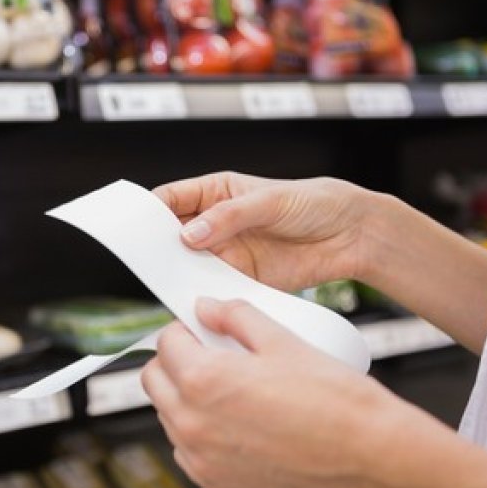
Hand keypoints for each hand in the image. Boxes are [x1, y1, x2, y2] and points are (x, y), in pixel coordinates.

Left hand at [141, 297, 397, 487]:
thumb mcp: (284, 340)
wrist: (373, 458)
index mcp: (204, 382)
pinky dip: (201, 435)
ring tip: (228, 390)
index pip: (165, 343)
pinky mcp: (220, 487)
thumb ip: (236, 317)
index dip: (183, 330)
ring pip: (170, 418)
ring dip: (185, 399)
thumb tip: (210, 308)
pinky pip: (190, 454)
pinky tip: (236, 424)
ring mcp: (204, 462)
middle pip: (155, 381)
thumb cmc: (336, 403)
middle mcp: (194, 426)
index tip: (200, 330)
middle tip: (207, 354)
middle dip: (175, 362)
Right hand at [154, 171, 376, 291]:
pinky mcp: (242, 277)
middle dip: (159, 245)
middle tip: (147, 256)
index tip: (135, 224)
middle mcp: (216, 223)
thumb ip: (228, 217)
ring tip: (170, 278)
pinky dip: (203, 292)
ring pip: (190, 263)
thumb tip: (190, 234)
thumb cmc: (314, 202)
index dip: (150, 211)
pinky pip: (214, 285)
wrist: (351, 236)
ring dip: (180, 271)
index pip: (172, 199)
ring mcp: (228, 251)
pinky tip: (198, 294)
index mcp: (217, 192)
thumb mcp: (270, 201)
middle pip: (174, 234)